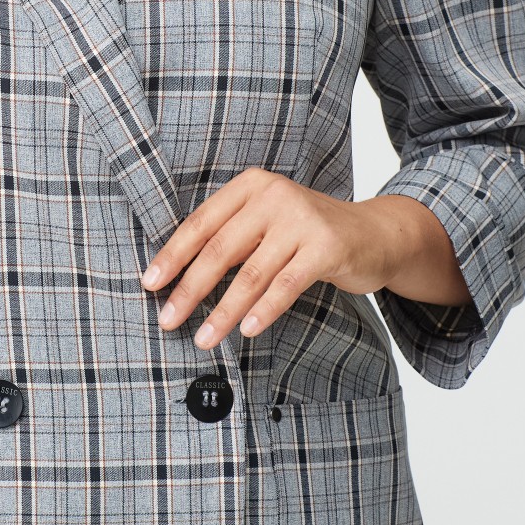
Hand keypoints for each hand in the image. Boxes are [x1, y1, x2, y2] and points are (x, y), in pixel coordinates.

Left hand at [140, 171, 470, 349]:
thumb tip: (177, 279)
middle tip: (167, 320)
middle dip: (189, 289)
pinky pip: (286, 284)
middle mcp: (274, 195)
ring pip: (250, 273)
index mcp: (251, 186)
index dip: (172, 256)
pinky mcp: (326, 246)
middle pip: (219, 249)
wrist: (375, 234)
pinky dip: (264, 309)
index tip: (149, 284)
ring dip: (222, 310)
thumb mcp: (266, 224)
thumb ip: (230, 239)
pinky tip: (247, 331)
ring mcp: (302, 219)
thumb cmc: (308, 234)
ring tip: (203, 337)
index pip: (201, 223)